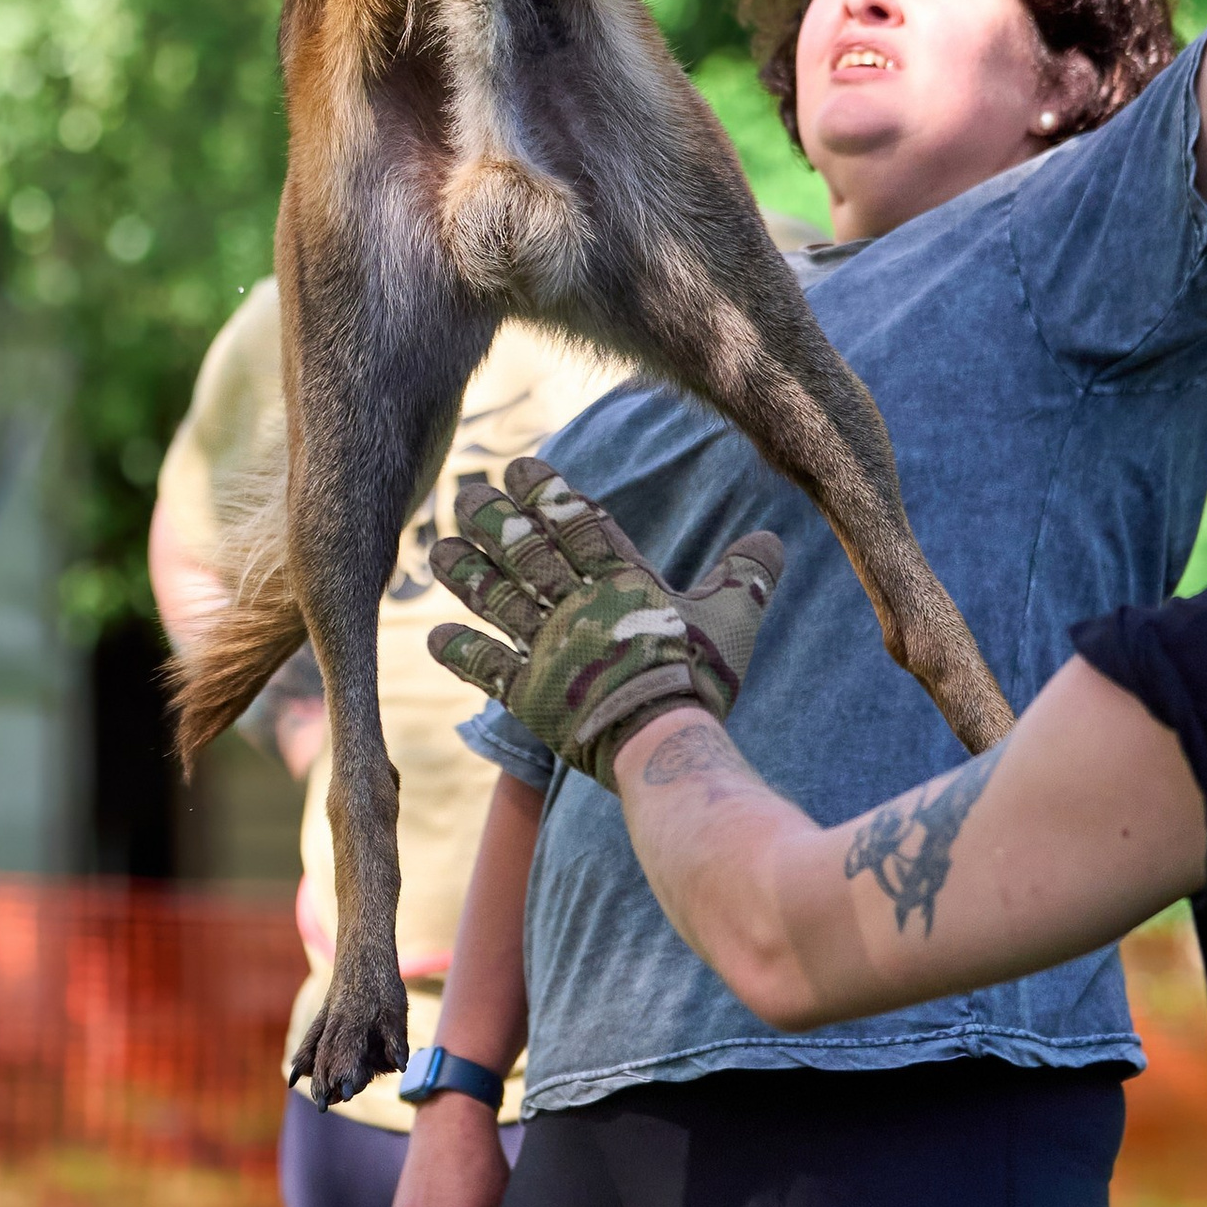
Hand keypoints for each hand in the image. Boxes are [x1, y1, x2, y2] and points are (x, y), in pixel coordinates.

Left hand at [427, 455, 782, 782]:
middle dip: (494, 521)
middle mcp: (575, 605)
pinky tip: (432, 638)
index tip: (517, 466)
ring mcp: (548, 649)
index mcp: (620, 581)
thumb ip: (748, 574)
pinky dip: (461, 653)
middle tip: (465, 494)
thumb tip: (774, 538)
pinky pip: (489, 670)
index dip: (545, 493)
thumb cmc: (701, 676)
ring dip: (466, 574)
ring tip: (437, 550)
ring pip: (498, 600)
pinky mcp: (531, 696)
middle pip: (525, 552)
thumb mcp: (734, 618)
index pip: (576, 523)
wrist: (664, 740)